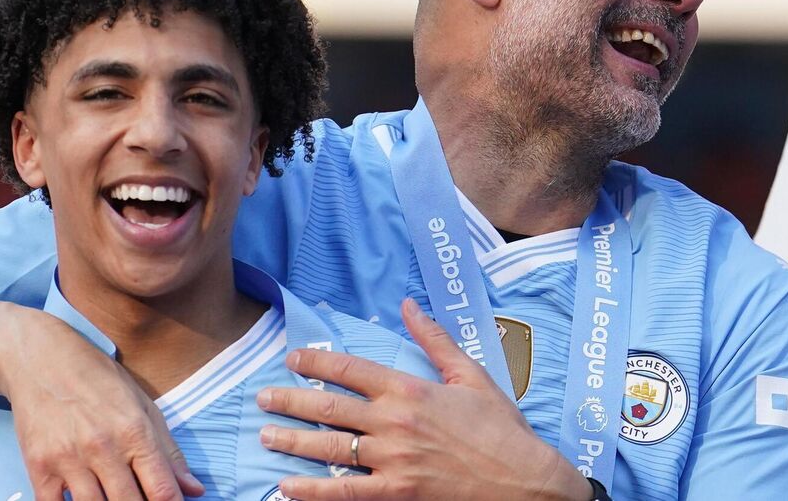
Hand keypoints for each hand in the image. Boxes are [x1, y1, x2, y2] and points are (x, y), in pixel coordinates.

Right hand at [0, 307, 204, 499]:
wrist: (39, 358)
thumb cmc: (96, 378)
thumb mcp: (142, 404)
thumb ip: (169, 451)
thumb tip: (194, 489)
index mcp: (134, 431)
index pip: (162, 490)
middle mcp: (103, 447)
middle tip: (140, 498)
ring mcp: (68, 459)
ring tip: (113, 496)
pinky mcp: (39, 466)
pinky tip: (82, 499)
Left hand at [256, 298, 591, 500]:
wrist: (525, 482)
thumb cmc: (501, 429)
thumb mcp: (471, 376)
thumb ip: (435, 340)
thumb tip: (409, 305)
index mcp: (409, 389)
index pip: (350, 369)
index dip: (315, 362)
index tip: (292, 359)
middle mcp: (394, 422)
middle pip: (329, 407)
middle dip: (290, 401)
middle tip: (262, 399)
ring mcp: (393, 461)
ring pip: (330, 448)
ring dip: (292, 441)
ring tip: (266, 435)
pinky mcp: (397, 494)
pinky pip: (346, 492)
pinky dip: (313, 491)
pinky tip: (288, 488)